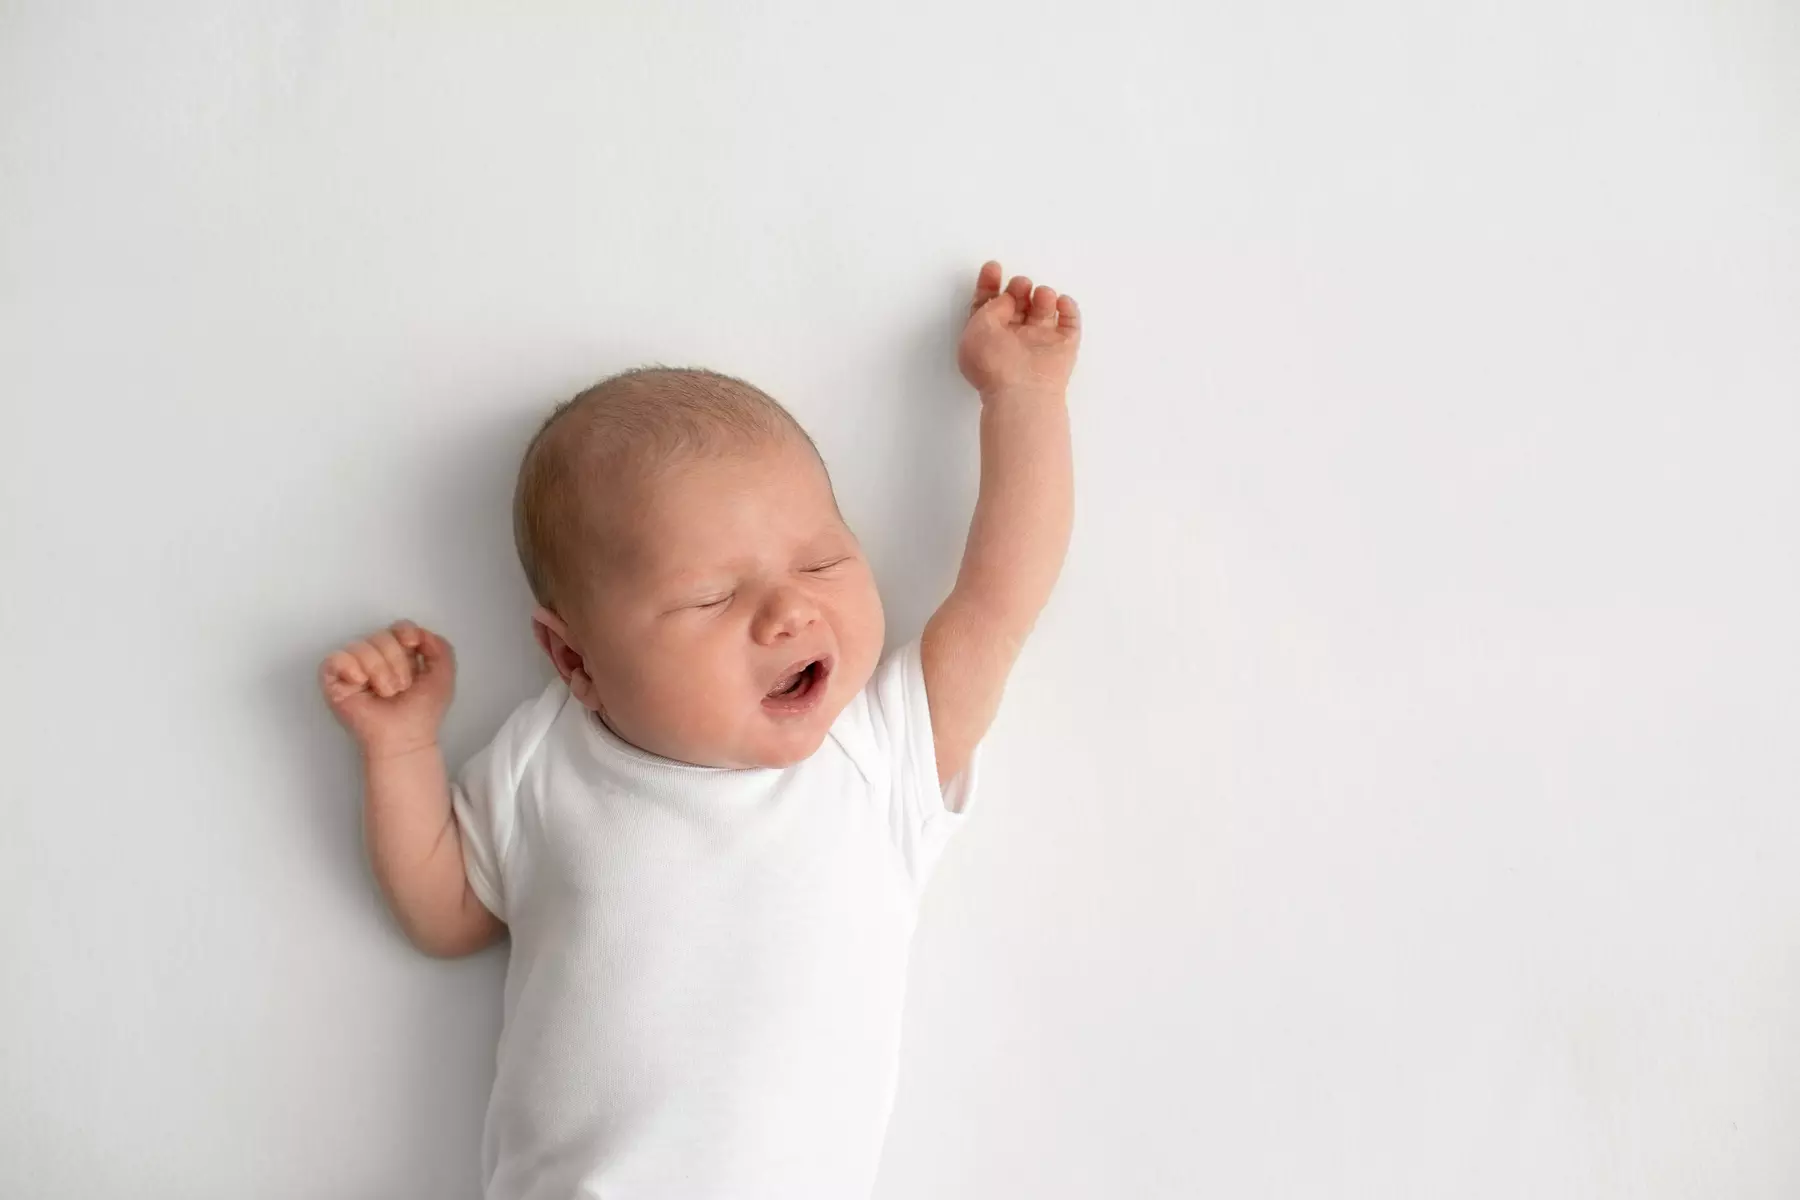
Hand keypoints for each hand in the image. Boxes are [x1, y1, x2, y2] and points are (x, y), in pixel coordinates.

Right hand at [319, 620, 454, 758]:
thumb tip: (418, 632)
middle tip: (400, 688)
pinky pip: (336, 659)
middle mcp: (376, 658)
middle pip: (381, 636)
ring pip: (361, 646)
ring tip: (385, 693)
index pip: (398, 627)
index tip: (412, 645)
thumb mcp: (443, 674)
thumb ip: (440, 647)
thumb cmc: (423, 711)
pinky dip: (350, 667)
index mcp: (400, 654)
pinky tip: (360, 682)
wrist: (406, 737)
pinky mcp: (334, 681)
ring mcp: (354, 669)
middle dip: (396, 662)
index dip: (405, 631)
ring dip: (379, 671)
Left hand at [957, 260, 1081, 396]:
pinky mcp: (1063, 347)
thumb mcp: (977, 328)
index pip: (989, 305)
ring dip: (1043, 295)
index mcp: (989, 336)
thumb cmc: (994, 365)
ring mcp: (1040, 342)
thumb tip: (1007, 299)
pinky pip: (1070, 321)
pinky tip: (1061, 302)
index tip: (993, 267)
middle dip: (1018, 287)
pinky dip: (1068, 307)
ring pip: (1044, 308)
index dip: (990, 283)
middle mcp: (1014, 338)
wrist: (1022, 392)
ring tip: (1041, 297)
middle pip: (1018, 303)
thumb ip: (990, 306)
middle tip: (1021, 286)